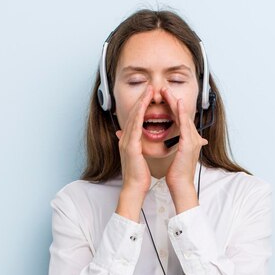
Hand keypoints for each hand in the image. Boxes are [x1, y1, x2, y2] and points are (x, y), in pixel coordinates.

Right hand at [115, 86, 153, 221]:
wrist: (134, 187)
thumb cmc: (138, 174)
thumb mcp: (137, 157)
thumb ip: (135, 146)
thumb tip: (132, 140)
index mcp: (128, 141)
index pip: (135, 119)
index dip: (141, 106)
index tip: (149, 95)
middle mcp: (125, 139)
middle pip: (133, 114)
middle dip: (141, 99)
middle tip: (149, 87)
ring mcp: (126, 141)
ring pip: (133, 117)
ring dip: (141, 102)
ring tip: (148, 91)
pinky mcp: (130, 146)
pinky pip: (135, 126)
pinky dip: (139, 114)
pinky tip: (144, 106)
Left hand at [161, 87, 207, 212]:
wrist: (181, 185)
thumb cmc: (177, 173)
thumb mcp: (174, 156)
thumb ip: (174, 146)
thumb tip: (171, 142)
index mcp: (187, 140)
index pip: (179, 119)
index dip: (172, 107)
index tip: (164, 97)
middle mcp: (192, 138)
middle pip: (182, 114)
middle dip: (173, 100)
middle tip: (164, 88)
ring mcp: (192, 140)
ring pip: (184, 116)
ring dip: (176, 103)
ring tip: (168, 91)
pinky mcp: (189, 144)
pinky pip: (185, 125)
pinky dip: (182, 114)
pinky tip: (178, 104)